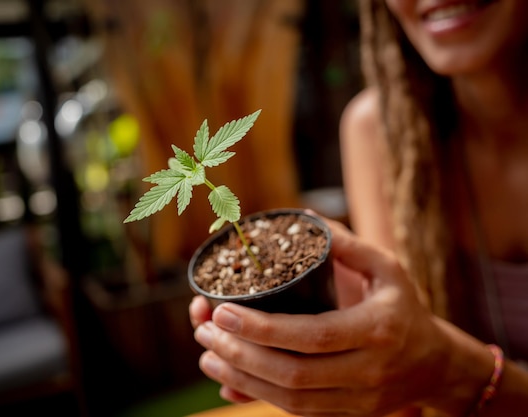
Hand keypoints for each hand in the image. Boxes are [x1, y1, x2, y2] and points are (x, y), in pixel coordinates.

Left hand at [192, 219, 477, 415]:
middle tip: (204, 331)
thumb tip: (304, 217)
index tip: (223, 311)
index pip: (311, 335)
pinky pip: (296, 412)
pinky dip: (258, 396)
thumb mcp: (388, 269)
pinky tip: (230, 378)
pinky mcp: (346, 414)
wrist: (434, 365)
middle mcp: (367, 371)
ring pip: (290, 399)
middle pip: (294, 374)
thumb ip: (349, 245)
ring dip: (242, 378)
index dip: (263, 328)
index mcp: (376, 330)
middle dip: (241, 354)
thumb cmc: (405, 309)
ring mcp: (357, 400)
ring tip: (207, 353)